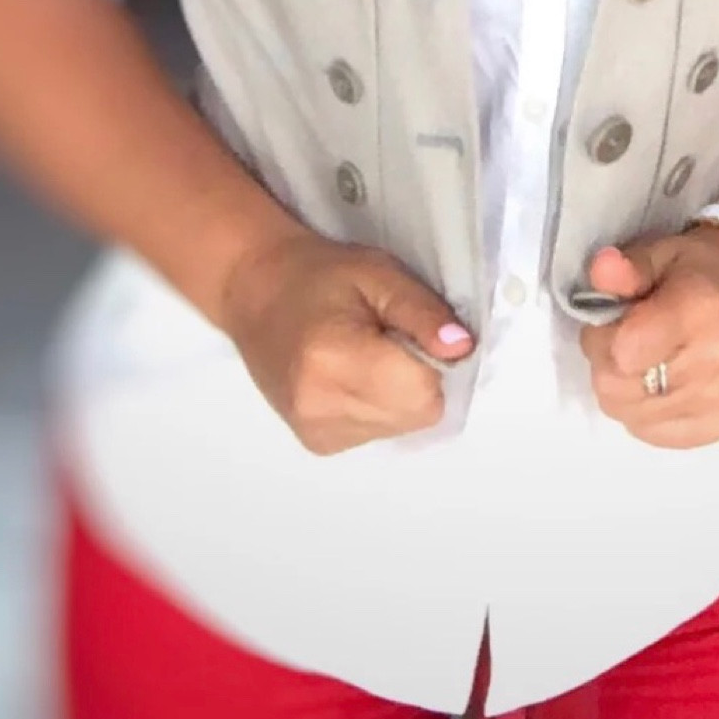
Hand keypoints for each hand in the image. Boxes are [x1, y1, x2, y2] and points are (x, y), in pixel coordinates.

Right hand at [224, 227, 475, 455]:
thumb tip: (462, 349)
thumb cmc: (320, 276)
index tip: (410, 332)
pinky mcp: (317, 444)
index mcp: (335, 359)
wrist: (256, 294)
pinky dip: (376, 407)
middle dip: (417, 379)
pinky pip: (377, 432)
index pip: (423, 391)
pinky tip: (349, 378)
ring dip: (397, 395)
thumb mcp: (378, 274)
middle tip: (386, 341)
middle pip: (416, 414)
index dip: (431, 361)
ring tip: (364, 358)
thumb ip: (422, 312)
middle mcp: (321, 406)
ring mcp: (316, 431)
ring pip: (400, 426)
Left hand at [576, 227, 718, 446]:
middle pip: (615, 385)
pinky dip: (641, 409)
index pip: (622, 350)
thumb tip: (601, 270)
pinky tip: (659, 384)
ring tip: (644, 359)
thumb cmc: (698, 272)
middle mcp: (715, 364)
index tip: (617, 316)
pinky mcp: (717, 427)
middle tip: (627, 337)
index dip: (604, 334)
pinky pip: (646, 431)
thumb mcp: (660, 253)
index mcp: (701, 311)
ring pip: (624, 411)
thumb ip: (627, 268)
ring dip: (621, 386)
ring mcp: (718, 403)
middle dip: (606, 359)